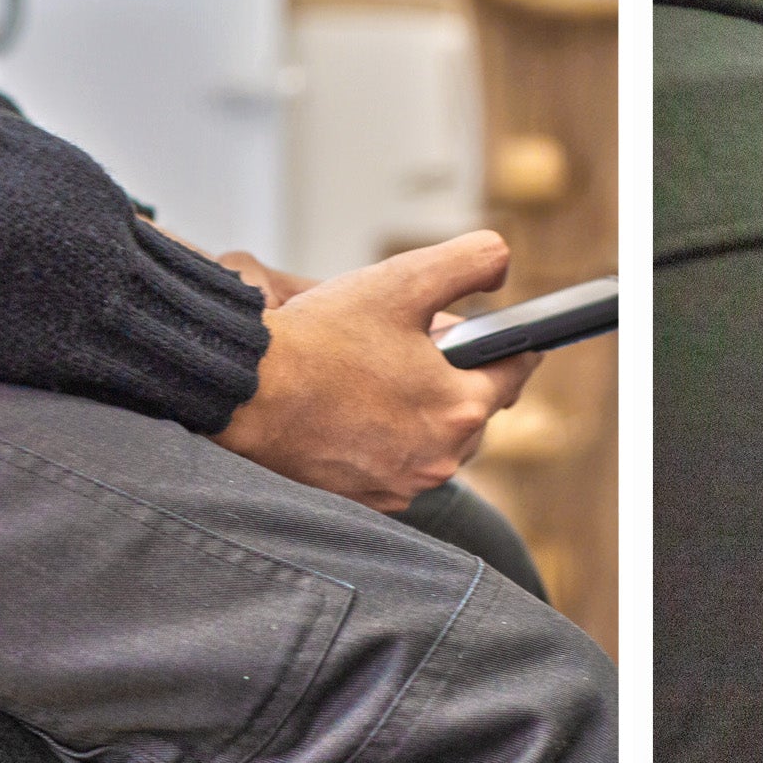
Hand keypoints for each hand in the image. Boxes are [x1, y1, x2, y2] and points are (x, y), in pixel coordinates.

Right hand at [215, 231, 539, 509]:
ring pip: (440, 440)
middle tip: (427, 343)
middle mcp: (439, 461)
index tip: (507, 333)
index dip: (512, 345)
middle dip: (460, 375)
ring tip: (390, 372)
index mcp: (460, 409)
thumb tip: (501, 269)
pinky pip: (402, 463)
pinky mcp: (367, 499)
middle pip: (476, 409)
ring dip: (428, 409)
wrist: (247, 390)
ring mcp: (402, 486)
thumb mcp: (403, 279)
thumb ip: (469, 262)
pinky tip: (364, 406)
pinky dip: (395, 437)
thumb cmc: (321, 337)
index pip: (515, 373)